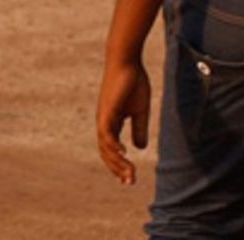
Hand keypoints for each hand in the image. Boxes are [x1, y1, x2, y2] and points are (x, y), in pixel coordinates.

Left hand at [97, 56, 152, 186]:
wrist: (126, 60)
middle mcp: (104, 124)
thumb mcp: (140, 110)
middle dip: (118, 169)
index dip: (120, 164)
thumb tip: (139, 148)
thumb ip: (139, 128)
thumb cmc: (133, 81)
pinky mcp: (106, 112)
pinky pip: (106, 135)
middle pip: (108, 154)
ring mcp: (103, 119)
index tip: (130, 177)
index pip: (113, 150)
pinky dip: (113, 147)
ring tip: (130, 173)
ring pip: (106, 148)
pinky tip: (123, 154)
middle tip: (130, 182)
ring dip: (118, 162)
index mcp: (111, 123)